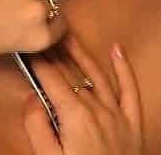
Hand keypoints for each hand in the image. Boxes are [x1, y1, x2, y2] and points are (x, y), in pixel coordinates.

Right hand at [23, 37, 142, 154]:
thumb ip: (37, 127)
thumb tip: (32, 98)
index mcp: (75, 118)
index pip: (51, 79)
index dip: (38, 61)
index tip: (28, 46)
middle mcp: (98, 110)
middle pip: (71, 74)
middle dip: (55, 53)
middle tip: (44, 32)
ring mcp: (117, 116)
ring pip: (97, 75)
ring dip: (81, 53)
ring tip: (68, 34)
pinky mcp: (132, 124)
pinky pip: (129, 90)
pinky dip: (124, 69)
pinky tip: (117, 50)